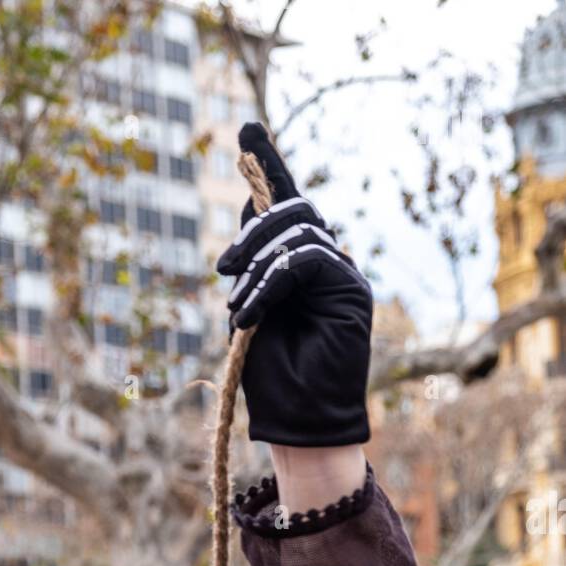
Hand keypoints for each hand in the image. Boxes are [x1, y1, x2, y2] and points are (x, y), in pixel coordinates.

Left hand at [216, 122, 372, 448]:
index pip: (287, 205)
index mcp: (297, 267)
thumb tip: (254, 202)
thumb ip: (255, 261)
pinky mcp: (352, 291)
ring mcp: (342, 276)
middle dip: (254, 227)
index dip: (269, 166)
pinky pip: (306, 260)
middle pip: (294, 209)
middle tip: (224, 269)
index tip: (246, 129)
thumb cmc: (271, 382)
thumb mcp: (249, 309)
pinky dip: (272, 283)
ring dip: (256, 266)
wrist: (299, 425)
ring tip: (237, 312)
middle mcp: (325, 264)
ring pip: (299, 232)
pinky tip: (250, 315)